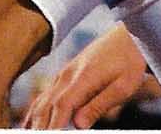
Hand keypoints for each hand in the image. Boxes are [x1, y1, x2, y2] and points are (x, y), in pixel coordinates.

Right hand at [25, 25, 150, 128]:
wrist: (129, 36)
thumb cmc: (130, 61)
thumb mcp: (123, 86)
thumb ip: (100, 104)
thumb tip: (79, 124)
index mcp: (83, 77)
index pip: (61, 106)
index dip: (52, 126)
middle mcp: (68, 74)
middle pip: (47, 105)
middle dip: (39, 127)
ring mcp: (64, 73)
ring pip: (42, 99)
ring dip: (33, 120)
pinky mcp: (65, 74)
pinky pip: (45, 94)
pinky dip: (35, 109)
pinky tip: (30, 122)